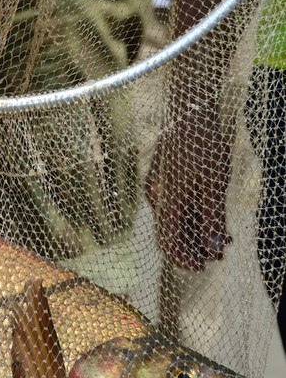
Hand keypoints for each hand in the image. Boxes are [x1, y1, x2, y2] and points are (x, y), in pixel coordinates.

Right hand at [145, 108, 232, 271]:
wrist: (189, 111)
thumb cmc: (202, 146)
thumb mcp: (214, 185)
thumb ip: (211, 219)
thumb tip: (212, 249)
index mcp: (167, 201)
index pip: (168, 243)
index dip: (184, 259)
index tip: (203, 266)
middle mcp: (157, 197)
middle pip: (170, 233)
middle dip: (194, 247)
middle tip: (219, 252)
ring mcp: (157, 186)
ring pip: (173, 218)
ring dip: (194, 231)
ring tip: (220, 235)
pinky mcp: (162, 177)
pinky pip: (173, 204)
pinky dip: (189, 215)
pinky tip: (207, 213)